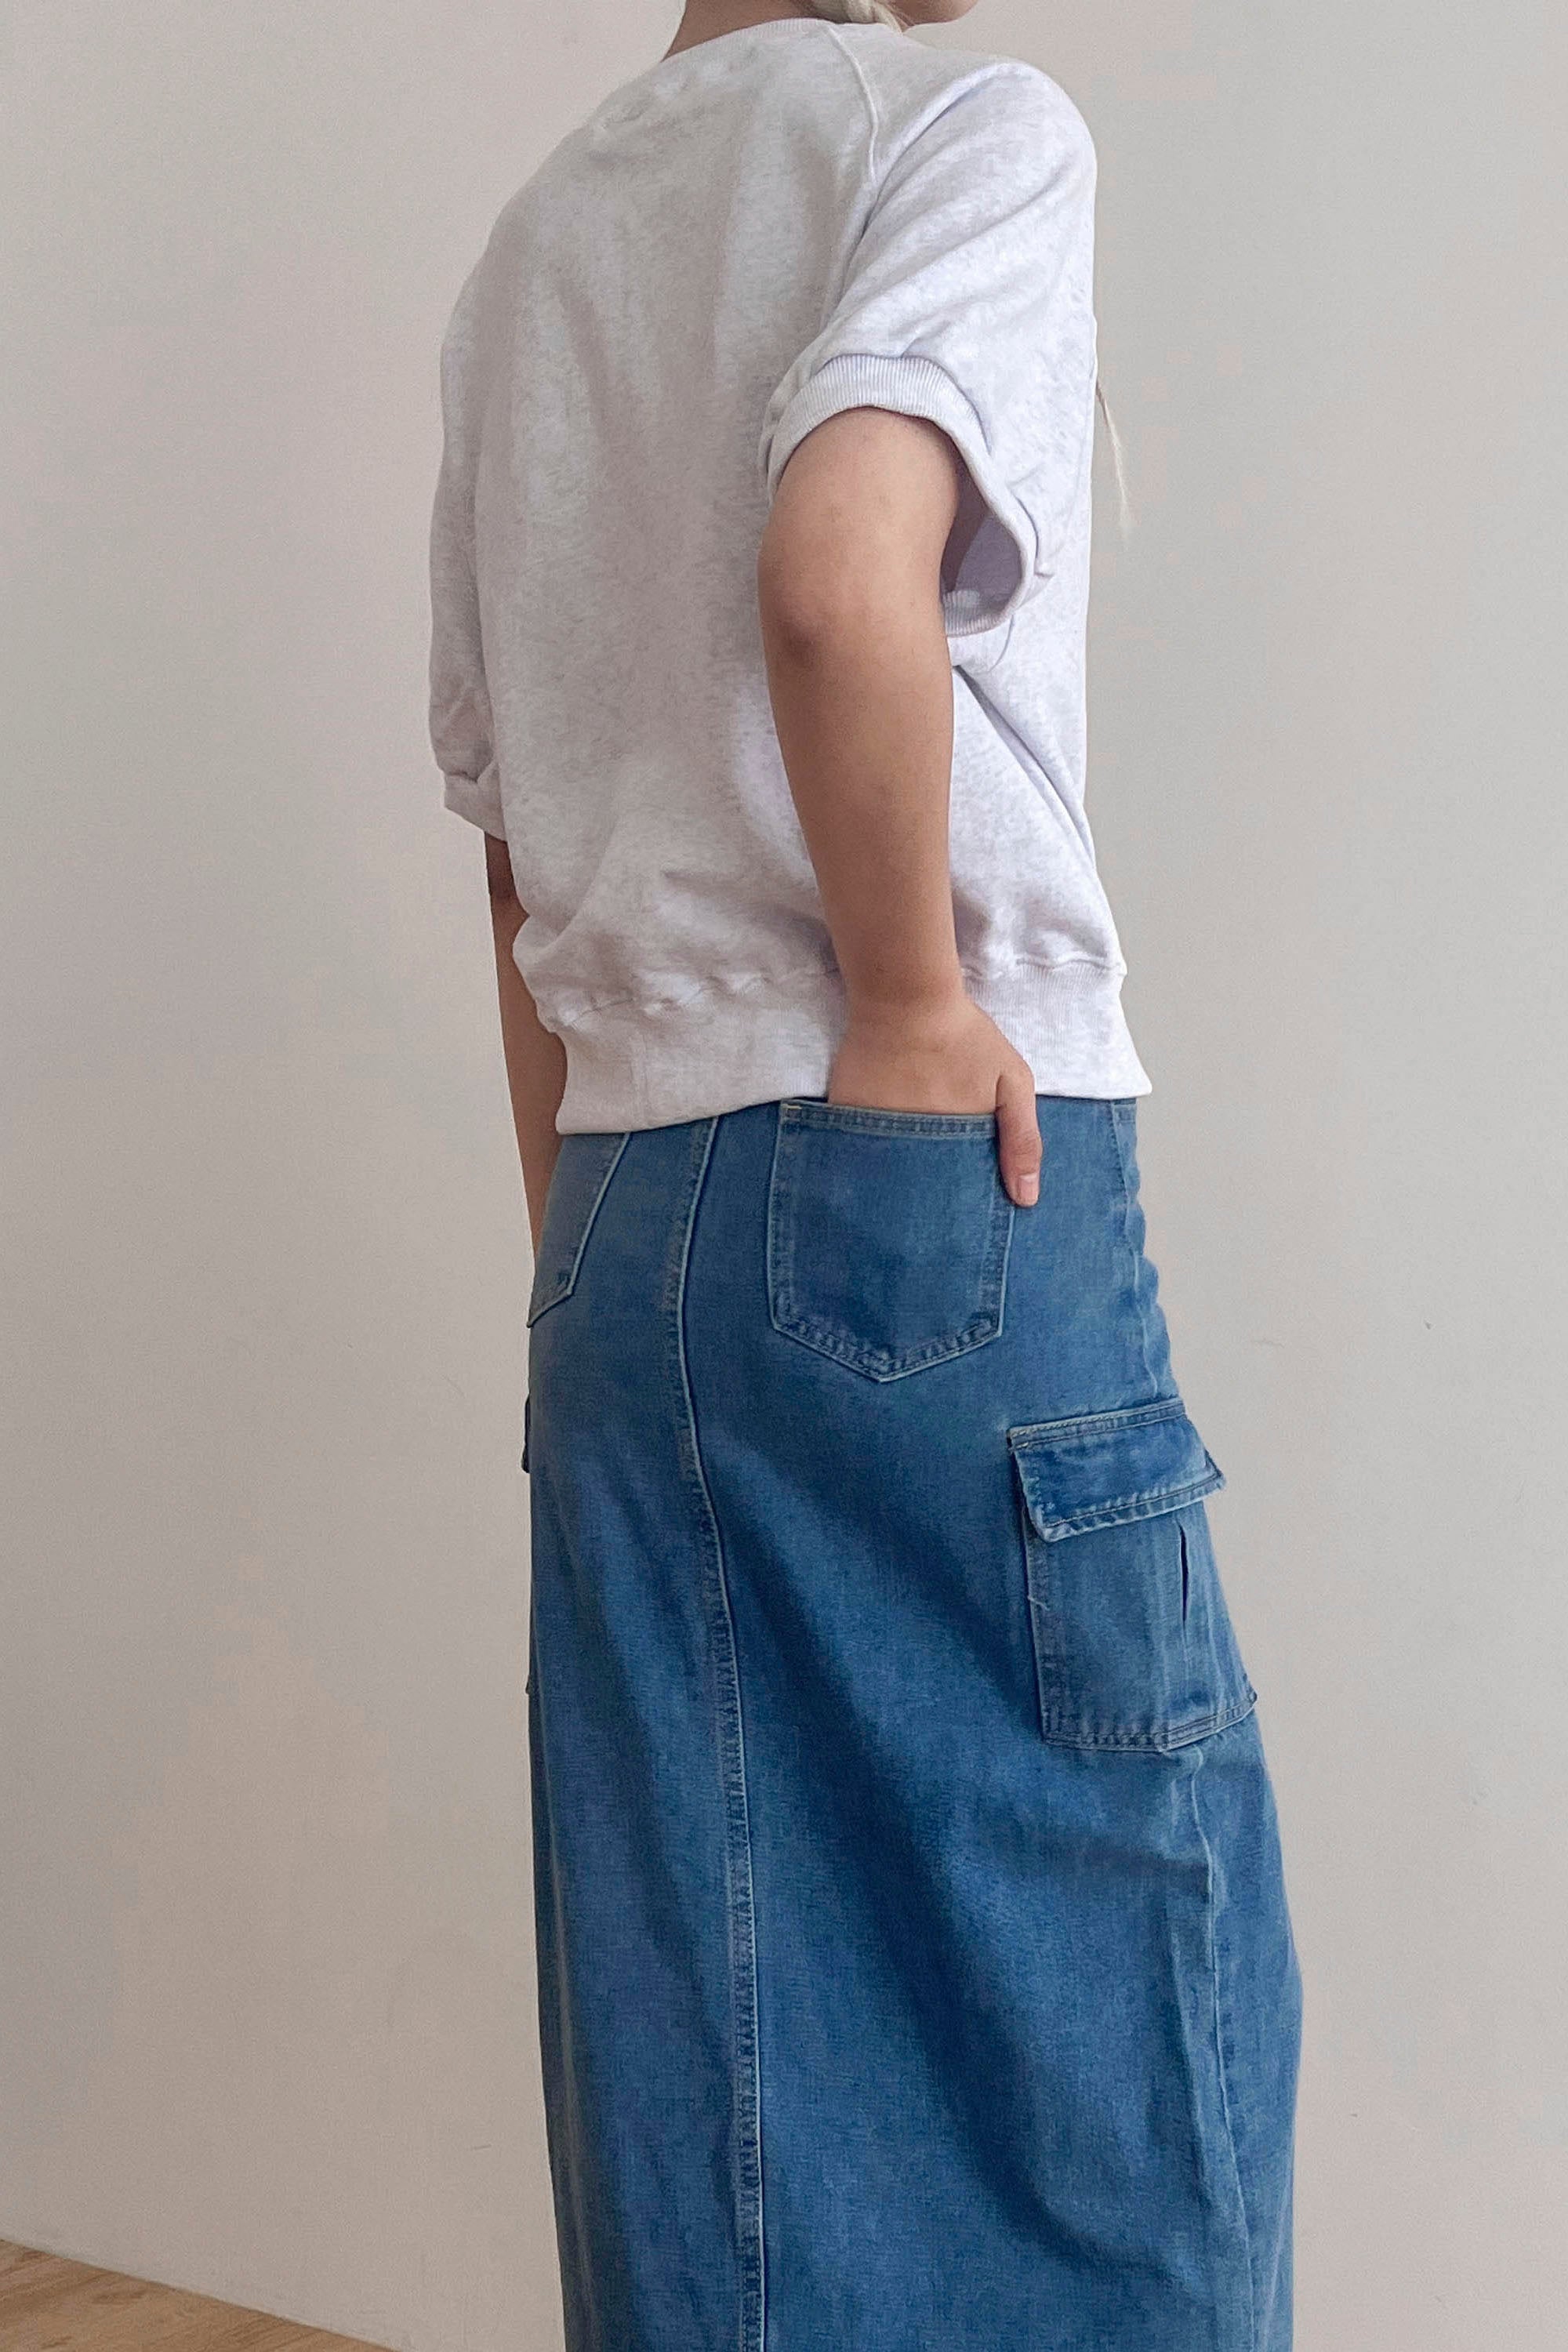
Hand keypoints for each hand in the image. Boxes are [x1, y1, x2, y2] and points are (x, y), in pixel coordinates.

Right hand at [828, 992, 1042, 1207]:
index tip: (962, 1210)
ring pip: (883, 1173)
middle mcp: (908, 1146)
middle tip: (929, 1201)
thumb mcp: (1012, 1082)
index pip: (953, 1194)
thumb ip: (1022, 1140)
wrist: (905, 999)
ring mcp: (872, 1133)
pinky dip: (861, 1155)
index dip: (958, 1203)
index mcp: (950, 1144)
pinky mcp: (844, 1116)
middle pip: (916, 1189)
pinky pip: (853, 1149)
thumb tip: (1026, 1201)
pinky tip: (870, 1151)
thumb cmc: (965, 1038)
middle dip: (924, 1196)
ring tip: (901, 1173)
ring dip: (892, 1177)